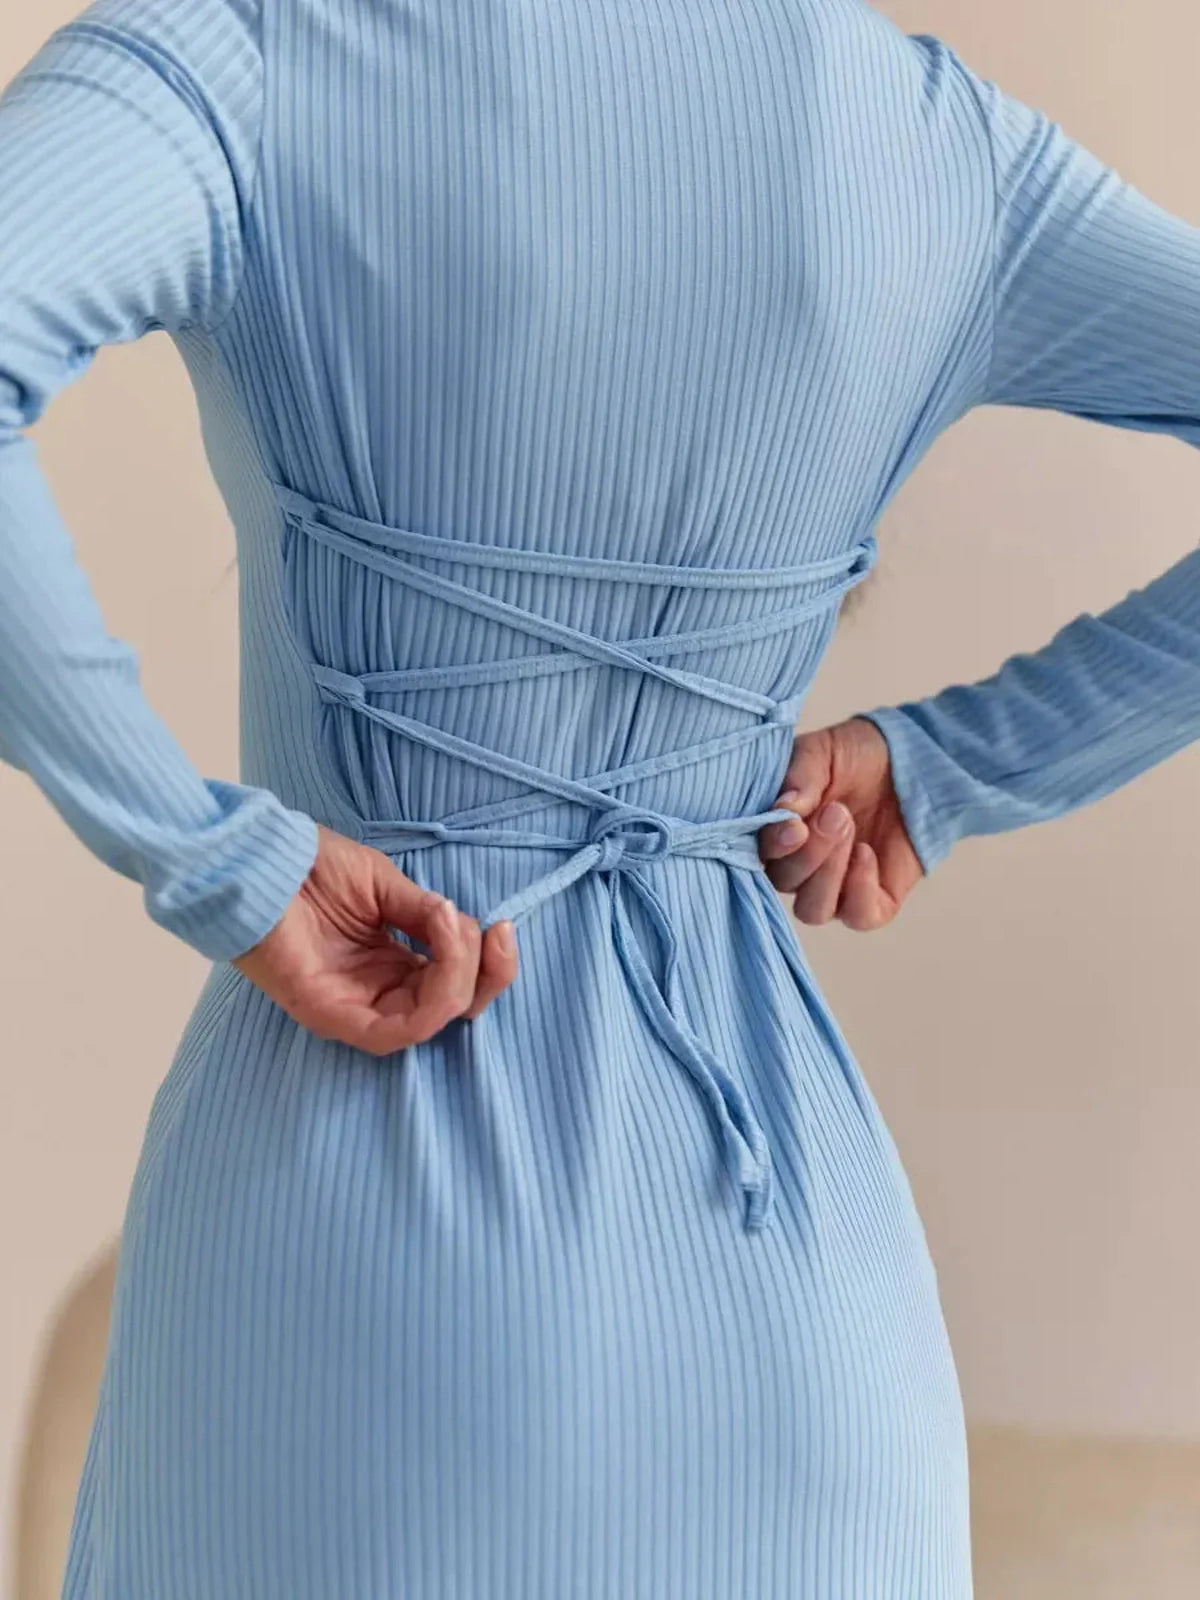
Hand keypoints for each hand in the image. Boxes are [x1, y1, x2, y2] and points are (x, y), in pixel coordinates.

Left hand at [232, 824, 517, 1052]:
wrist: (260, 860)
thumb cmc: (311, 869)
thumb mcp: (387, 886)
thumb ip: (427, 914)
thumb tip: (464, 929)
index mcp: (393, 964)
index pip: (455, 986)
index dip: (489, 966)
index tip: (503, 928)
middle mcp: (378, 992)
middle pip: (451, 1010)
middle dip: (486, 975)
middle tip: (495, 934)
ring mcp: (354, 1008)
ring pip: (429, 1022)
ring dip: (459, 981)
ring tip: (457, 935)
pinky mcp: (331, 1016)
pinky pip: (392, 1033)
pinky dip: (429, 1002)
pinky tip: (440, 954)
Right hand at [758, 717, 922, 930]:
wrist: (910, 760)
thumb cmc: (855, 756)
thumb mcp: (822, 753)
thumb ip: (799, 778)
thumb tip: (783, 809)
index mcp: (777, 835)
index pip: (758, 858)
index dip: (773, 848)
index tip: (794, 827)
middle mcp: (800, 867)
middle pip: (786, 884)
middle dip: (810, 853)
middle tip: (837, 813)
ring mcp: (836, 888)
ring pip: (813, 910)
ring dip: (829, 874)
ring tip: (849, 829)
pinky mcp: (874, 900)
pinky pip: (858, 916)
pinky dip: (860, 889)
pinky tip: (867, 853)